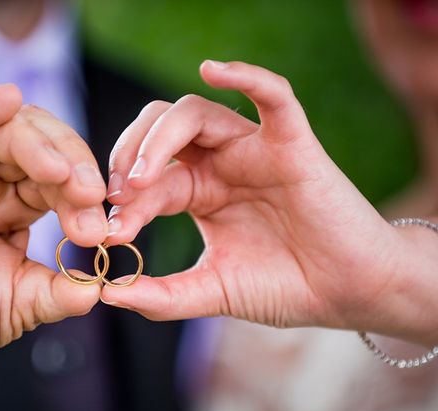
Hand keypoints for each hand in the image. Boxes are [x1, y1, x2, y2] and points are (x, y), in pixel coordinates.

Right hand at [0, 86, 107, 410]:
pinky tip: (6, 101)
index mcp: (6, 214)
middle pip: (30, 149)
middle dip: (67, 165)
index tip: (102, 224)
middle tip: (88, 194)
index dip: (81, 193)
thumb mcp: (15, 307)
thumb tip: (103, 286)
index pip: (54, 181)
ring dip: (34, 142)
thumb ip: (58, 291)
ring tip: (60, 168)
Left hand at [102, 60, 437, 343]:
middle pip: (158, 132)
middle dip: (129, 156)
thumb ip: (162, 296)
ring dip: (159, 137)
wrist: (346, 293)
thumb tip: (107, 294)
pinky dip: (246, 77)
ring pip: (195, 113)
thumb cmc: (284, 287)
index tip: (108, 233)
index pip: (148, 180)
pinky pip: (272, 96)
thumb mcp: (212, 291)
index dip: (123, 202)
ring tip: (143, 175)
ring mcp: (252, 150)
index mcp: (198, 192)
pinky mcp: (291, 143)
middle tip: (118, 194)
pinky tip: (213, 70)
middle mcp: (219, 163)